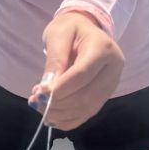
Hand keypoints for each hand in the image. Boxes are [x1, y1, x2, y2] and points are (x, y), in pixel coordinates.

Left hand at [28, 12, 123, 130]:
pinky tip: (51, 116)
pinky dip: (68, 120)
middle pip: (87, 96)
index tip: (38, 93)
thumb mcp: (58, 34)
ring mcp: (112, 84)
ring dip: (60, 114)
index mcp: (103, 48)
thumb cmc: (70, 29)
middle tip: (35, 101)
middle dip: (58, 103)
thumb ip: (54, 59)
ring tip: (39, 106)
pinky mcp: (106, 95)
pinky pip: (88, 114)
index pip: (83, 74)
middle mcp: (113, 68)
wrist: (85, 30)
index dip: (60, 88)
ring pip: (87, 108)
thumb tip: (48, 86)